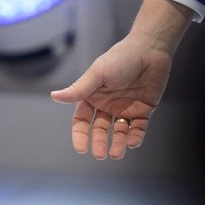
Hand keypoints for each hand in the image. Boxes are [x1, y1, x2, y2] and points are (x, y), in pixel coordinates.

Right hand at [51, 0, 192, 159]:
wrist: (150, 49)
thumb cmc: (120, 57)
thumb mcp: (98, 73)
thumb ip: (79, 88)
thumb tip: (54, 96)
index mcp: (92, 96)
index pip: (82, 120)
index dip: (80, 135)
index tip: (81, 149)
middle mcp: (107, 105)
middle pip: (100, 129)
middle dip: (99, 142)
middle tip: (100, 155)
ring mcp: (126, 108)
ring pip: (119, 132)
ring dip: (117, 143)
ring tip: (116, 154)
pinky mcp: (144, 110)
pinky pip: (138, 128)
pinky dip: (135, 137)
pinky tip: (132, 142)